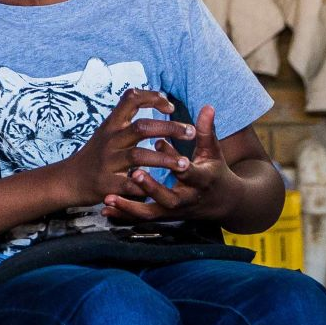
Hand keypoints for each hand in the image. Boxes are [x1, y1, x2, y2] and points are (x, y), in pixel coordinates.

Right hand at [50, 90, 195, 209]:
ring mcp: (108, 162)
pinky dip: (145, 186)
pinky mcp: (107, 184)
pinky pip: (130, 185)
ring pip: (138, 156)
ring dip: (164, 160)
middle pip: (141, 127)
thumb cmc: (95, 154)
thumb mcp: (107, 131)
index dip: (152, 98)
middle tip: (191, 133)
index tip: (170, 106)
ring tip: (184, 164)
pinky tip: (159, 189)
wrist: (68, 180)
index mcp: (112, 125)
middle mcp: (110, 141)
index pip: (130, 99)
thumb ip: (128, 117)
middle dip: (169, 128)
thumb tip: (152, 96)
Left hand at [104, 104, 235, 223]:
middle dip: (151, 188)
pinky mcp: (163, 216)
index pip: (190, 173)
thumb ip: (207, 131)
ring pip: (150, 213)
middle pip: (168, 198)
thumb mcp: (213, 152)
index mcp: (202, 180)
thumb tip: (207, 107)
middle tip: (133, 174)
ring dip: (129, 207)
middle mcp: (187, 199)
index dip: (178, 163)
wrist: (220, 203)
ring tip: (109, 198)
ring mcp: (173, 210)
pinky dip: (123, 214)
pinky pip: (140, 217)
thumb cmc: (214, 171)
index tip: (161, 149)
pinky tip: (105, 209)